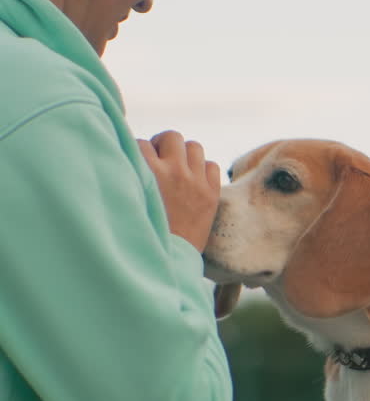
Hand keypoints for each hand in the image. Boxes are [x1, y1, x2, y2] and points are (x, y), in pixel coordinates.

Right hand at [137, 131, 220, 252]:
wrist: (166, 264)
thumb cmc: (139, 233)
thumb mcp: (128, 200)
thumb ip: (130, 176)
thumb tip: (125, 152)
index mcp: (147, 172)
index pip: (140, 143)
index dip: (137, 153)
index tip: (137, 164)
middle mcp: (173, 172)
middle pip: (171, 137)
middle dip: (162, 146)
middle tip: (158, 162)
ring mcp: (195, 182)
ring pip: (193, 147)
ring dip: (184, 155)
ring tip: (176, 171)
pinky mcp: (211, 195)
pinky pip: (212, 165)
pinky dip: (203, 171)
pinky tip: (192, 184)